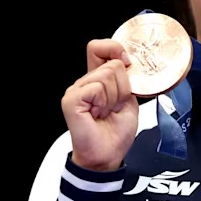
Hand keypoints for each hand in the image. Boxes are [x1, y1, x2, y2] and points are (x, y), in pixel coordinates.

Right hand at [60, 39, 139, 171]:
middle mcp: (85, 81)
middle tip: (115, 106)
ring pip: (108, 75)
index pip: (100, 47)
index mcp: (98, 77)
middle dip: (124, 87)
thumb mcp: (129, 99)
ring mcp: (76, 90)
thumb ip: (127, 79)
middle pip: (113, 64)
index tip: (128, 64)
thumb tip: (128, 62)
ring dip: (115, 97)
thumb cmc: (116, 130)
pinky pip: (97, 88)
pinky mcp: (71, 99)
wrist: (108, 153)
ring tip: (106, 112)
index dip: (116, 49)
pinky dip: (104, 102)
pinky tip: (98, 114)